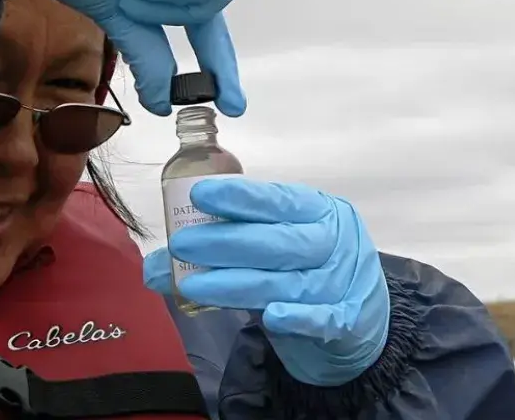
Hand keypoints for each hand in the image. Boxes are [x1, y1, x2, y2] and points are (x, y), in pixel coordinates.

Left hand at [143, 178, 389, 386]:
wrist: (360, 315)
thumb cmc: (303, 265)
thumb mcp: (271, 244)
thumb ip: (222, 248)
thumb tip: (154, 266)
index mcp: (314, 209)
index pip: (275, 199)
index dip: (238, 197)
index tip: (199, 194)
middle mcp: (330, 240)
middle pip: (276, 241)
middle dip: (224, 242)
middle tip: (180, 244)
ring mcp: (340, 281)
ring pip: (286, 282)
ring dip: (236, 284)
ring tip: (192, 285)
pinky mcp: (345, 320)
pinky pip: (320, 319)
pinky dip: (296, 317)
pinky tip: (272, 317)